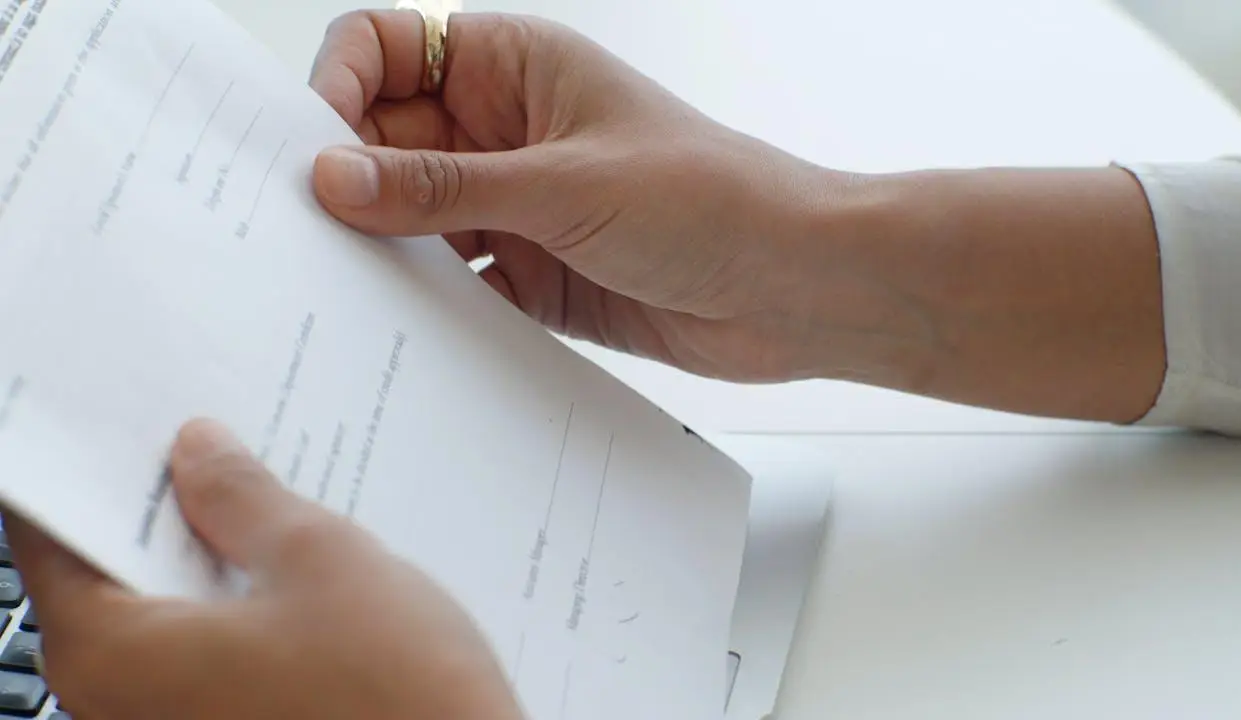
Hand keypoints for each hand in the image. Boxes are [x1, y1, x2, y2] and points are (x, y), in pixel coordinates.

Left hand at [6, 419, 521, 719]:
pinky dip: (233, 608)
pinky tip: (290, 572)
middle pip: (110, 578)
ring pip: (165, 618)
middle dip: (162, 510)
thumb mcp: (317, 558)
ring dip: (207, 558)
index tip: (129, 426)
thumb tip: (200, 454)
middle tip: (212, 445)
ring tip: (265, 502)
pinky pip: (204, 657)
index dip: (93, 469)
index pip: (54, 538)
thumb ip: (242, 498)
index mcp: (114, 654)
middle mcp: (121, 707)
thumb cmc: (392, 696)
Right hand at [308, 10, 847, 381]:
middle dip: (346, 182)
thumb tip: (333, 177)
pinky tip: (406, 333)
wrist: (794, 288)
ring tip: (346, 292)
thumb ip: (444, 186)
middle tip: (306, 236)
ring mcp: (515, 206)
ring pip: (413, 219)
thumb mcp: (564, 184)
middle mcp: (504, 132)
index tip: (312, 153)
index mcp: (513, 67)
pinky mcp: (530, 276)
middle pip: (386, 140)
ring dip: (382, 251)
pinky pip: (452, 285)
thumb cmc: (712, 198)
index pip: (387, 49)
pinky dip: (426, 306)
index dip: (337, 90)